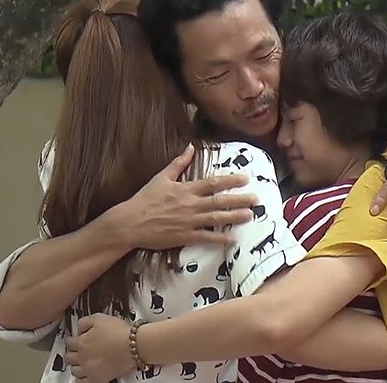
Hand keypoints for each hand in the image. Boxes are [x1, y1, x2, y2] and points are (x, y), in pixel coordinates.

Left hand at [65, 314, 132, 381]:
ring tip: (82, 361)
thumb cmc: (119, 332)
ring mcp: (89, 369)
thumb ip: (85, 322)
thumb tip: (78, 327)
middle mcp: (82, 357)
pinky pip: (82, 382)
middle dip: (72, 352)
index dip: (72, 339)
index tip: (75, 338)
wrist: (133, 345)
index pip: (69, 342)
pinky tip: (85, 375)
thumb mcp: (100, 318)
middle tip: (78, 350)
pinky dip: (81, 379)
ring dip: (76, 365)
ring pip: (74, 370)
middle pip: (69, 357)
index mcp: (82, 342)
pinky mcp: (98, 379)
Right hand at [108, 144, 256, 249]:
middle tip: (256, 199)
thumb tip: (191, 147)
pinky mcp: (184, 236)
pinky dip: (220, 239)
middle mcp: (190, 204)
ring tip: (250, 216)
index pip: (213, 183)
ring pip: (216, 218)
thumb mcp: (161, 177)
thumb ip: (179, 163)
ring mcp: (189, 221)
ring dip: (234, 217)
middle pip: (220, 200)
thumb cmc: (144, 199)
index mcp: (186, 189)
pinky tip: (232, 240)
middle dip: (239, 199)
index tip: (246, 178)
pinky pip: (206, 237)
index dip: (231, 180)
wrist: (130, 222)